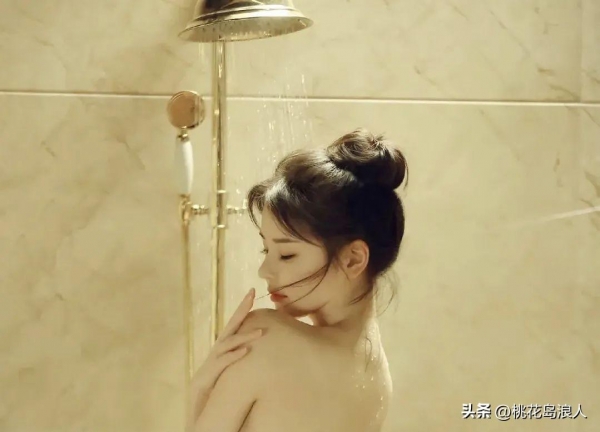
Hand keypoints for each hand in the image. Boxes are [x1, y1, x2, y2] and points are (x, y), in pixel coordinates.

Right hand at [186, 288, 263, 431]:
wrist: (198, 425)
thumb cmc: (216, 404)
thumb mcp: (231, 382)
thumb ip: (240, 368)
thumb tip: (259, 354)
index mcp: (220, 357)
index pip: (232, 330)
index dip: (242, 312)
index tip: (253, 294)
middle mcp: (212, 358)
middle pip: (227, 329)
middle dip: (239, 310)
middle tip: (251, 292)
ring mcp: (206, 368)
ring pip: (225, 345)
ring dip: (243, 337)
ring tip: (261, 332)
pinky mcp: (202, 381)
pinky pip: (220, 365)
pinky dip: (232, 357)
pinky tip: (246, 351)